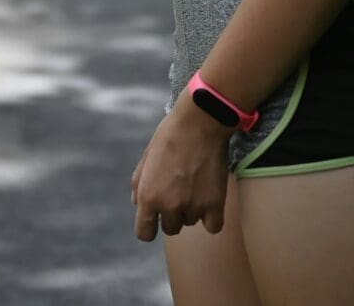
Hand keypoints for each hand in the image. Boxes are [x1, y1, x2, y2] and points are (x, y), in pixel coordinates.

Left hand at [130, 97, 231, 241]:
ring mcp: (193, 206)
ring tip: (195, 183)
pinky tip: (209, 200)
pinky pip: (213, 227)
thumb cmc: (170, 134)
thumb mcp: (147, 157)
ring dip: (192, 209)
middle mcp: (169, 206)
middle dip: (172, 214)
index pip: (144, 233)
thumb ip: (139, 184)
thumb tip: (137, 204)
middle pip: (170, 228)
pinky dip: (211, 217)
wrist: (200, 121)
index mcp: (148, 196)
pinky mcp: (215, 204)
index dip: (149, 227)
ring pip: (191, 222)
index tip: (155, 219)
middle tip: (179, 191)